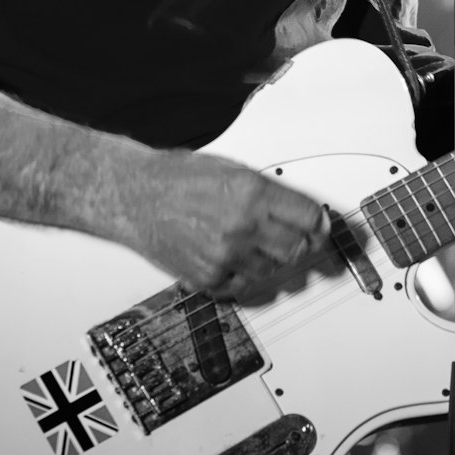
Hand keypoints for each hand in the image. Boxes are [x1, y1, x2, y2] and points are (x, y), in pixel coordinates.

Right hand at [129, 150, 331, 300]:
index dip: (319, 223)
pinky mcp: (208, 277)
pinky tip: (231, 256)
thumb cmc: (177, 178)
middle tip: (293, 238)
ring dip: (269, 260)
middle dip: (300, 243)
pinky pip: (244, 285)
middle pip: (297, 248)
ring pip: (273, 270)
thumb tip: (300, 210)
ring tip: (250, 243)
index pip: (309, 217)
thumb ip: (269, 192)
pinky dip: (243, 274)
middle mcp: (242, 225)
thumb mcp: (232, 169)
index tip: (319, 226)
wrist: (134, 196)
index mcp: (252, 192)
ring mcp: (225, 255)